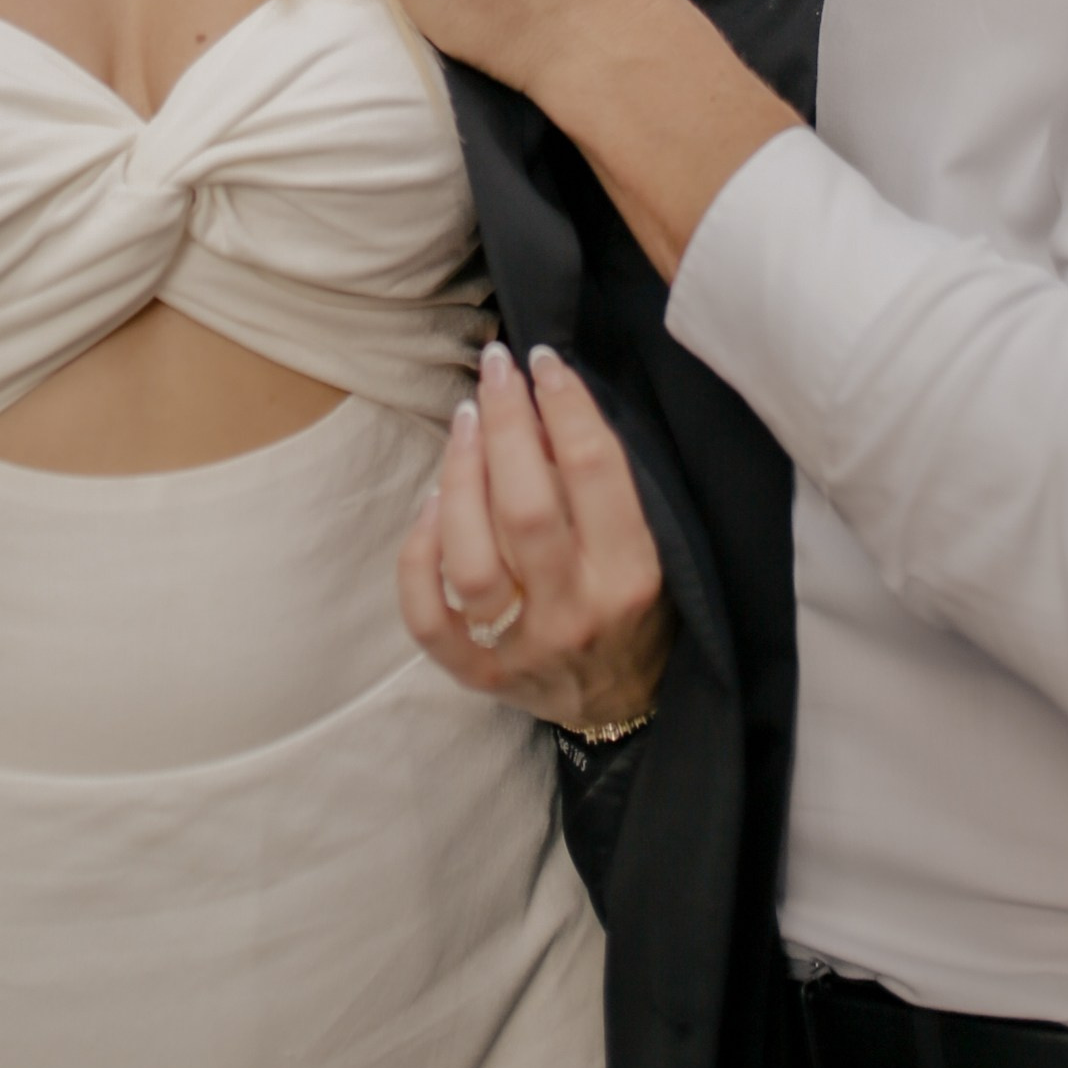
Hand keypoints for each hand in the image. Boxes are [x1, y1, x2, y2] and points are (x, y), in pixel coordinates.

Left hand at [397, 339, 671, 734]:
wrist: (623, 706)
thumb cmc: (637, 606)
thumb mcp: (649, 544)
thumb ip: (603, 484)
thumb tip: (540, 404)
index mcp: (632, 575)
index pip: (594, 472)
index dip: (565, 405)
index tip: (544, 361)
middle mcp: (576, 614)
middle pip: (525, 508)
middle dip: (506, 424)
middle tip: (495, 370)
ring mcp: (521, 649)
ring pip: (471, 559)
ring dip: (460, 477)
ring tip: (465, 421)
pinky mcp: (477, 675)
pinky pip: (427, 616)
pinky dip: (418, 555)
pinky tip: (430, 504)